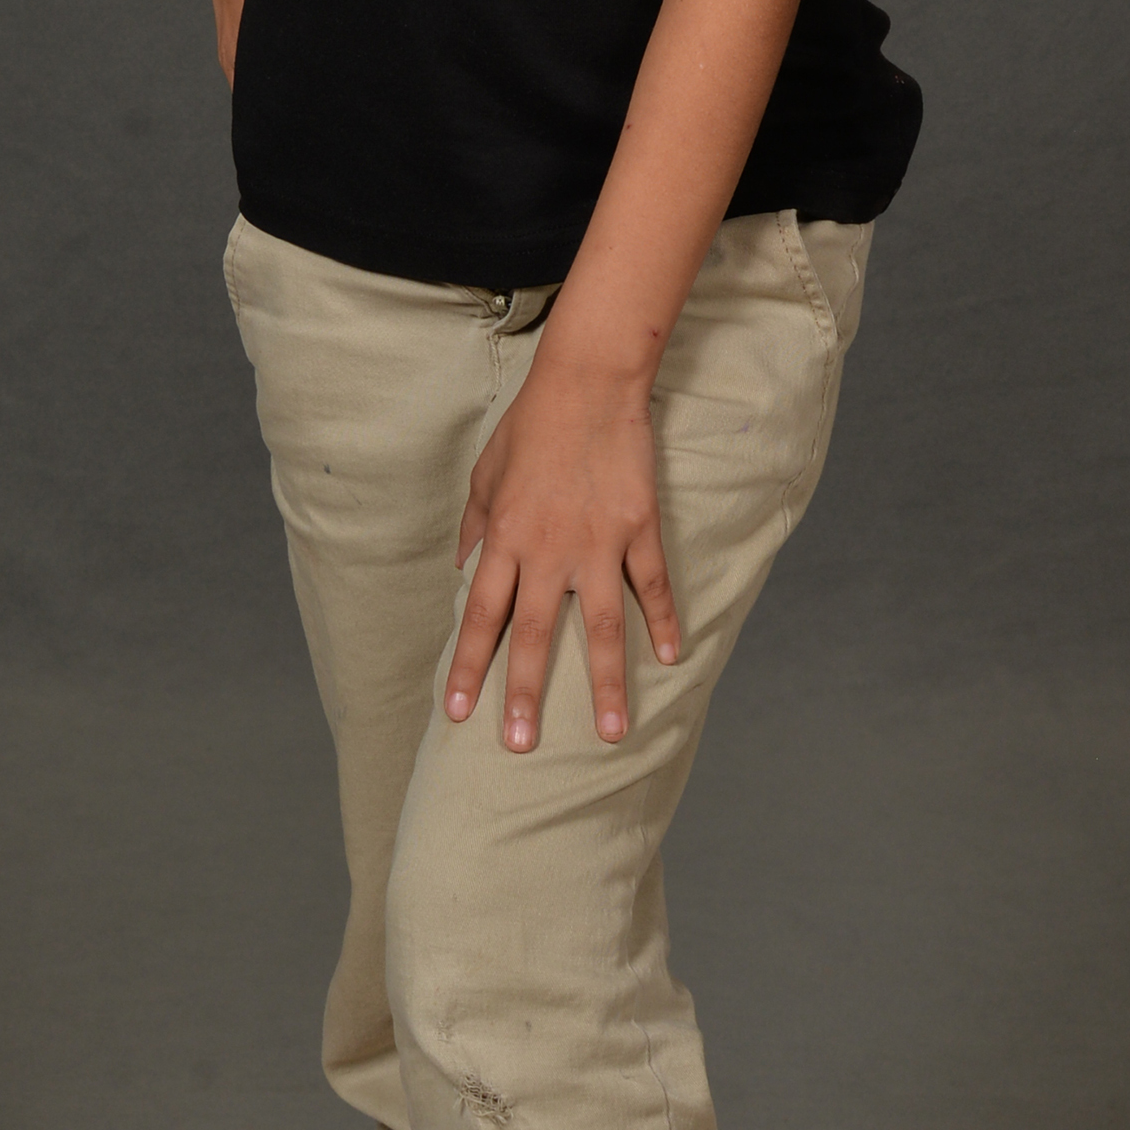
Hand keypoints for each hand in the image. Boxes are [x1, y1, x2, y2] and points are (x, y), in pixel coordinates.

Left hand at [446, 348, 681, 750]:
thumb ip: (473, 524)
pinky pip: (652, 584)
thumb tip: (461, 567)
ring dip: (606, 683)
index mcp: (504, 538)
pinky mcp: (638, 527)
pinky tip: (672, 657)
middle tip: (520, 746)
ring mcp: (597, 542)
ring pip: (602, 627)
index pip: (480, 616)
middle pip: (534, 635)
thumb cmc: (531, 425)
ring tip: (611, 734)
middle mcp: (547, 550)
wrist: (588, 382)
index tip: (458, 713)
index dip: (468, 667)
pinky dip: (664, 621)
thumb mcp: (485, 472)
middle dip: (525, 694)